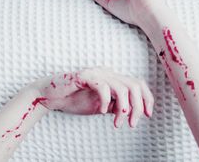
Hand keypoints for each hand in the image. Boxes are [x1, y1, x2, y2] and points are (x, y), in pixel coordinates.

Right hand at [30, 67, 153, 127]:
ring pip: (123, 88)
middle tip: (131, 124)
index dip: (147, 99)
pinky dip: (105, 102)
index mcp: (112, 78)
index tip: (148, 115)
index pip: (137, 83)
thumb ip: (114, 106)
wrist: (50, 96)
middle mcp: (107, 73)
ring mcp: (97, 73)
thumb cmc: (73, 100)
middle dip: (137, 107)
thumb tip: (131, 112)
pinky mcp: (85, 76)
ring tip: (117, 123)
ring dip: (123, 108)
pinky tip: (101, 112)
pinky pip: (103, 88)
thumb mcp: (99, 106)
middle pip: (134, 85)